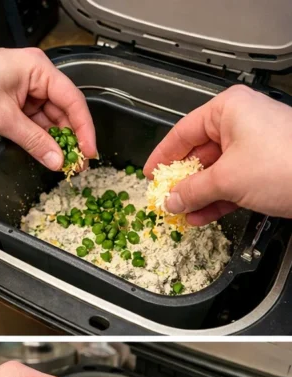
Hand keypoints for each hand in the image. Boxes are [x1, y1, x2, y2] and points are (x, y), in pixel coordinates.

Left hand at [0, 48, 95, 170]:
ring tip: (63, 163)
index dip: (84, 128)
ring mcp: (26, 89)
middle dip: (71, 138)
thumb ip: (33, 141)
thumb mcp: (3, 118)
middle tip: (77, 164)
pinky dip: (41, 138)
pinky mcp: (16, 101)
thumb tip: (56, 159)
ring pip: (50, 119)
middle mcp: (36, 76)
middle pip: (64, 111)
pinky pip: (35, 122)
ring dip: (56, 141)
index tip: (89, 151)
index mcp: (38, 69)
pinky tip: (47, 153)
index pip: (72, 100)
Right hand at [143, 85, 291, 225]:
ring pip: (215, 171)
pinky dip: (215, 199)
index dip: (162, 156)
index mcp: (228, 109)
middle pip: (199, 152)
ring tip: (180, 213)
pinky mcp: (265, 167)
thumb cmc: (284, 163)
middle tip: (164, 199)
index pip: (183, 131)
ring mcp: (254, 145)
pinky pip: (231, 182)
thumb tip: (171, 200)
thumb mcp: (227, 179)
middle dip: (182, 181)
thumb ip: (192, 191)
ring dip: (197, 195)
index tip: (149, 175)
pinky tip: (200, 216)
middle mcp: (241, 122)